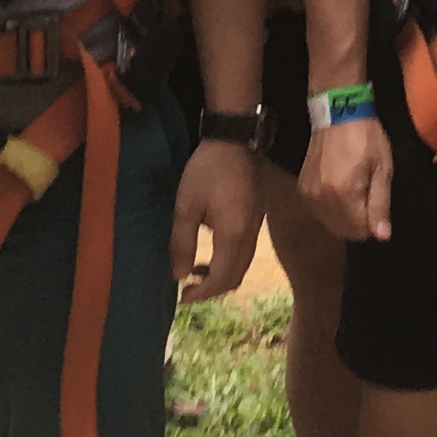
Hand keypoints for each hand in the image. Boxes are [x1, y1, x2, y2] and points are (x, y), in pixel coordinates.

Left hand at [169, 140, 263, 302]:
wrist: (235, 139)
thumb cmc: (207, 170)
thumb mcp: (186, 206)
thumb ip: (182, 243)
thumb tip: (179, 276)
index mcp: (233, 234)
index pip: (221, 278)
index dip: (202, 294)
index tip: (182, 297)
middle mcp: (250, 235)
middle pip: (236, 277)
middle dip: (212, 290)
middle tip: (188, 290)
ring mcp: (257, 226)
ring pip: (243, 266)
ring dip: (221, 276)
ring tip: (196, 272)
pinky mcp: (257, 217)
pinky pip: (246, 252)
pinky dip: (229, 262)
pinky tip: (212, 252)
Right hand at [302, 119, 391, 242]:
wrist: (337, 113)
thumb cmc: (365, 137)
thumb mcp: (382, 169)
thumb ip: (380, 205)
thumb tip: (382, 236)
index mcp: (343, 194)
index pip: (360, 231)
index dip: (373, 222)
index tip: (376, 200)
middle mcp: (321, 199)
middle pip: (343, 231)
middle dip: (358, 221)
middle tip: (367, 193)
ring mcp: (308, 195)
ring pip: (330, 224)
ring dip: (344, 216)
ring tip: (353, 188)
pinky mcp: (302, 189)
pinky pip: (319, 212)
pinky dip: (331, 208)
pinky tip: (339, 188)